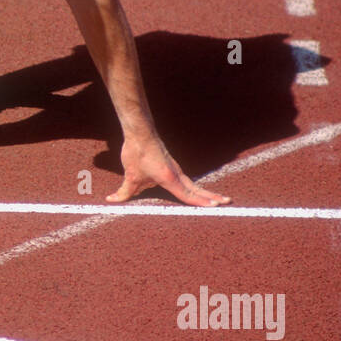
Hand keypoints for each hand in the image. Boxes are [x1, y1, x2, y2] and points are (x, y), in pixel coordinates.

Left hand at [106, 135, 229, 207]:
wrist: (140, 132)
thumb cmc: (137, 153)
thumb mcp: (130, 176)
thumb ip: (123, 192)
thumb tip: (112, 200)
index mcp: (170, 178)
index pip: (188, 195)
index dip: (201, 202)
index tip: (215, 207)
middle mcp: (177, 174)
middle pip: (197, 189)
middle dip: (212, 196)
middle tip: (227, 202)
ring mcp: (176, 169)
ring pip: (193, 184)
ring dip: (205, 192)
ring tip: (217, 199)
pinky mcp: (171, 165)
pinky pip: (185, 179)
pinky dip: (194, 186)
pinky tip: (194, 190)